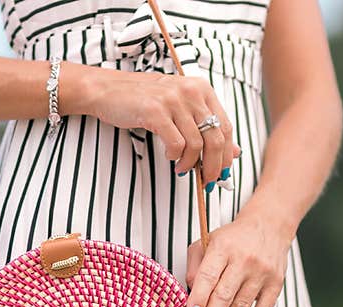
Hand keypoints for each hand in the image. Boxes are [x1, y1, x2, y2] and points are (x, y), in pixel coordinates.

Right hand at [72, 66, 240, 185]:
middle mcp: (191, 91)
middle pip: (215, 138)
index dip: (226, 155)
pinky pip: (176, 144)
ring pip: (196, 144)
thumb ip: (206, 126)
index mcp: (201, 89)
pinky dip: (175, 156)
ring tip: (181, 169)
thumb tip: (235, 152)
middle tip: (207, 181)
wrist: (108, 90)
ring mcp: (173, 100)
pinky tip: (169, 157)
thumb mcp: (180, 109)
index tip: (222, 173)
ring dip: (190, 164)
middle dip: (213, 165)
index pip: (225, 127)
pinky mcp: (155, 111)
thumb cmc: (144, 100)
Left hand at [184, 205, 294, 306]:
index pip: (208, 276)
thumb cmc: (233, 238)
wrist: (269, 225)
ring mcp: (262, 273)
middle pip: (225, 296)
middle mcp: (244, 260)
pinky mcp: (276, 284)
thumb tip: (190, 296)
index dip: (199, 298)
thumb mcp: (207, 242)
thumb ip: (195, 267)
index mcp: (223, 247)